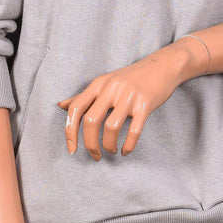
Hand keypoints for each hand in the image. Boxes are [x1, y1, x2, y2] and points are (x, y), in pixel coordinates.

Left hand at [56, 43, 196, 158]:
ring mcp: (129, 96)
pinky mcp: (146, 104)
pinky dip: (128, 145)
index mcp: (98, 84)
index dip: (69, 131)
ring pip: (111, 128)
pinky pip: (134, 130)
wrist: (162, 66)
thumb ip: (83, 96)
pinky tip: (126, 150)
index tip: (71, 149)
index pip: (76, 108)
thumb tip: (60, 105)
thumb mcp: (105, 83)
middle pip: (91, 121)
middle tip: (95, 156)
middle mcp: (111, 89)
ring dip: (109, 146)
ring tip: (112, 151)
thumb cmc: (131, 78)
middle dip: (90, 144)